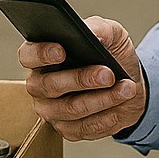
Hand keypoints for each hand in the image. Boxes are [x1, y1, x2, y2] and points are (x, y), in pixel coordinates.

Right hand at [16, 16, 148, 141]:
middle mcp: (40, 85)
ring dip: (102, 99)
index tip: (61, 51)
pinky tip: (122, 105)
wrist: (130, 83)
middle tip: (107, 74)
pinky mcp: (68, 129)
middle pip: (49, 85)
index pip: (28, 55)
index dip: (41, 54)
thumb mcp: (111, 34)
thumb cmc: (113, 55)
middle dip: (81, 79)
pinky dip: (108, 116)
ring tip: (126, 88)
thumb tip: (92, 34)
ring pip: (71, 109)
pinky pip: (85, 127)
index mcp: (42, 56)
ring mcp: (52, 110)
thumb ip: (100, 29)